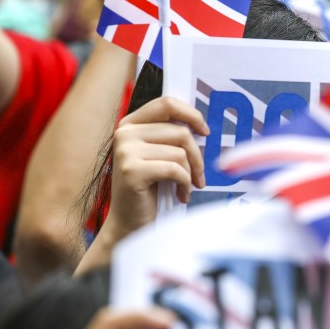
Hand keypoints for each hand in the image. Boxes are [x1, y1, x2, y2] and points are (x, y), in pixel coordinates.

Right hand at [105, 97, 208, 240]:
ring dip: (191, 173)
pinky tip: (181, 195)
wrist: (130, 224)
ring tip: (186, 187)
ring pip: (180, 152)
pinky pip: (175, 169)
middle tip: (199, 176)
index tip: (205, 132)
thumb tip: (200, 125)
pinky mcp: (132, 170)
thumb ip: (170, 137)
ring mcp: (126, 151)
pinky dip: (185, 184)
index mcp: (130, 125)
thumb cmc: (149, 190)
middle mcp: (124, 133)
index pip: (166, 104)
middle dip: (197, 157)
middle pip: (180, 132)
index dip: (191, 115)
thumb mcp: (158, 156)